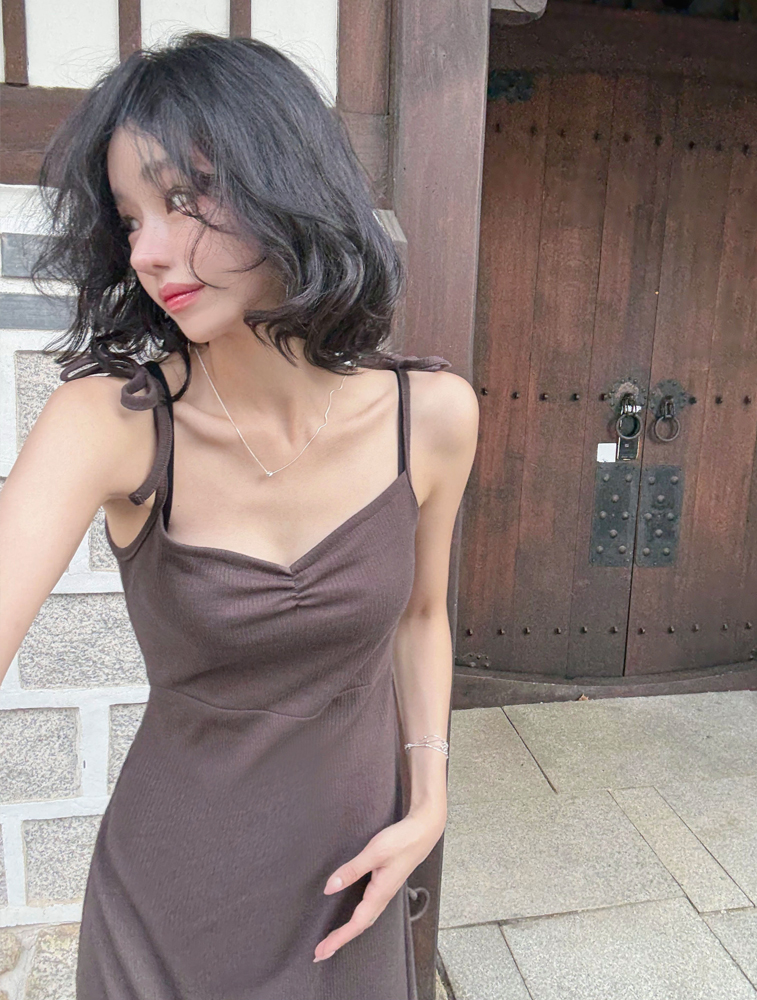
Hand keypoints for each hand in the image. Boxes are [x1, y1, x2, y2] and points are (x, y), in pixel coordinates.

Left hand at [312, 806, 445, 961]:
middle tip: (321, 952)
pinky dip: (357, 919)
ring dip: (348, 931)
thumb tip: (330, 888)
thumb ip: (352, 870)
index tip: (321, 952)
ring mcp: (385, 891)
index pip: (356, 924)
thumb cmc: (402, 841)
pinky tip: (353, 916)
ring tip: (333, 939)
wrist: (424, 831)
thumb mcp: (374, 852)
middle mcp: (383, 897)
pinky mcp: (386, 884)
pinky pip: (369, 908)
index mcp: (380, 893)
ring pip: (365, 919)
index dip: (338, 939)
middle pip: (359, 926)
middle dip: (340, 940)